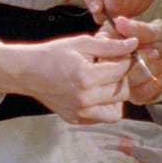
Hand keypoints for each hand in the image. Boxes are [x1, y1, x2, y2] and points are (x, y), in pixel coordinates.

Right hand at [0, 33, 139, 123]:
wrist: (27, 72)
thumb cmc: (53, 54)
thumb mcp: (81, 43)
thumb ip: (110, 45)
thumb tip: (134, 44)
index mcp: (85, 77)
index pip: (121, 70)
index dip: (126, 59)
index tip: (122, 53)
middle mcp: (84, 99)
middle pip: (123, 91)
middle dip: (121, 77)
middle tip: (110, 66)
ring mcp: (79, 112)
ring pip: (116, 109)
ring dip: (115, 95)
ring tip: (104, 81)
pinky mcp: (75, 119)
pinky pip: (102, 117)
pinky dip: (104, 106)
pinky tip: (95, 92)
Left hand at [77, 0, 154, 23]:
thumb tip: (98, 10)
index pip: (112, 7)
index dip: (105, 11)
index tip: (101, 4)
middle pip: (123, 10)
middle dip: (114, 11)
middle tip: (109, 0)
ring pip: (132, 11)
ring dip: (123, 10)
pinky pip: (141, 9)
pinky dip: (132, 8)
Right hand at [106, 17, 161, 104]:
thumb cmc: (161, 39)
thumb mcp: (156, 29)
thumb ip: (138, 28)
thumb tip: (120, 22)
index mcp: (107, 41)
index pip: (104, 50)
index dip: (122, 49)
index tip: (138, 45)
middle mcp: (107, 62)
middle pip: (114, 67)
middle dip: (140, 59)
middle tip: (156, 52)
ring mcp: (116, 80)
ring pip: (127, 80)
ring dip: (148, 70)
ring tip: (157, 59)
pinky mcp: (128, 94)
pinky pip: (138, 92)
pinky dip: (152, 82)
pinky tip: (156, 73)